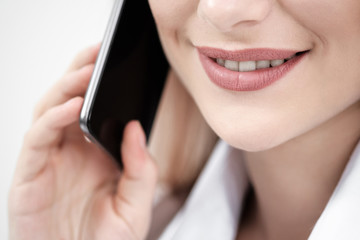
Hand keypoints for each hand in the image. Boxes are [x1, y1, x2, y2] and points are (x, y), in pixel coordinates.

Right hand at [8, 44, 157, 239]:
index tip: (116, 61)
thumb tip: (136, 128)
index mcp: (94, 154)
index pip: (95, 109)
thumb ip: (141, 168)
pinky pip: (37, 138)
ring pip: (49, 111)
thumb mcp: (135, 207)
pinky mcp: (29, 176)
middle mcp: (70, 152)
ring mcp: (49, 161)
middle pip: (69, 101)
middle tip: (99, 51)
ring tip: (88, 70)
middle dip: (81, 73)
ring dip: (67, 87)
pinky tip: (74, 106)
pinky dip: (53, 119)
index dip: (101, 84)